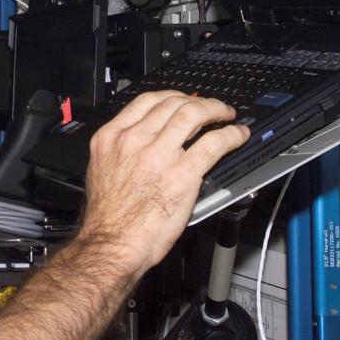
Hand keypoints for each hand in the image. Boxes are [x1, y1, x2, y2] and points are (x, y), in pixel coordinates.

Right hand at [81, 91, 249, 274]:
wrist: (113, 243)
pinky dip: (230, 135)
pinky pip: (213, 144)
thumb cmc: (107, 216)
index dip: (171, 96)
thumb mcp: (101, 169)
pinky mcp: (184, 174)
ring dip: (216, 110)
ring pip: (194, 114)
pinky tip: (238, 135)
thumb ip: (121, 150)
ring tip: (226, 114)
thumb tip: (144, 142)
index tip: (182, 100)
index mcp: (112, 137)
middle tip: (210, 107)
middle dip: (197, 101)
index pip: (146, 101)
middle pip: (173, 103)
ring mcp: (160, 155)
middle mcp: (134, 140)